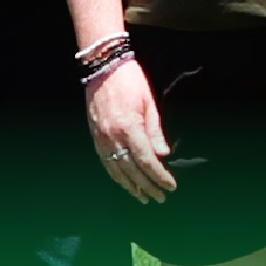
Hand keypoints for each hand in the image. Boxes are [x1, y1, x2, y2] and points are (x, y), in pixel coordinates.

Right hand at [84, 57, 175, 203]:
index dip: (159, 176)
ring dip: (131, 186)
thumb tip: (162, 155)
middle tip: (160, 197)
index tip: (170, 186)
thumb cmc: (130, 81)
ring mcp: (101, 139)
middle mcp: (113, 138)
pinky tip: (125, 182)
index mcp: (129, 128)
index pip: (146, 161)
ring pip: (116, 171)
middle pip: (132, 171)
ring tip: (143, 197)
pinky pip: (106, 163)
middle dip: (147, 186)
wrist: (103, 67)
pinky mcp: (95, 137)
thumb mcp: (149, 103)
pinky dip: (117, 176)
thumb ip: (155, 131)